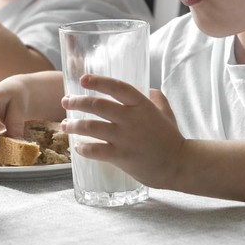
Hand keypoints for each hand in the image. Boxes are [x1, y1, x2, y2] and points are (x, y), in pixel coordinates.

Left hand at [60, 75, 184, 188]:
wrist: (180, 165)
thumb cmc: (172, 138)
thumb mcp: (166, 113)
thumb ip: (157, 99)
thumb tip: (149, 90)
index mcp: (142, 105)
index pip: (116, 87)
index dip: (98, 81)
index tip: (82, 79)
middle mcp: (131, 118)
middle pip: (98, 105)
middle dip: (77, 102)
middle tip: (65, 102)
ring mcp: (125, 137)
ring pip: (91, 127)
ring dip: (74, 125)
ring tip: (64, 125)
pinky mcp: (122, 156)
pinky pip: (96, 150)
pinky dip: (84, 148)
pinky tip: (78, 147)